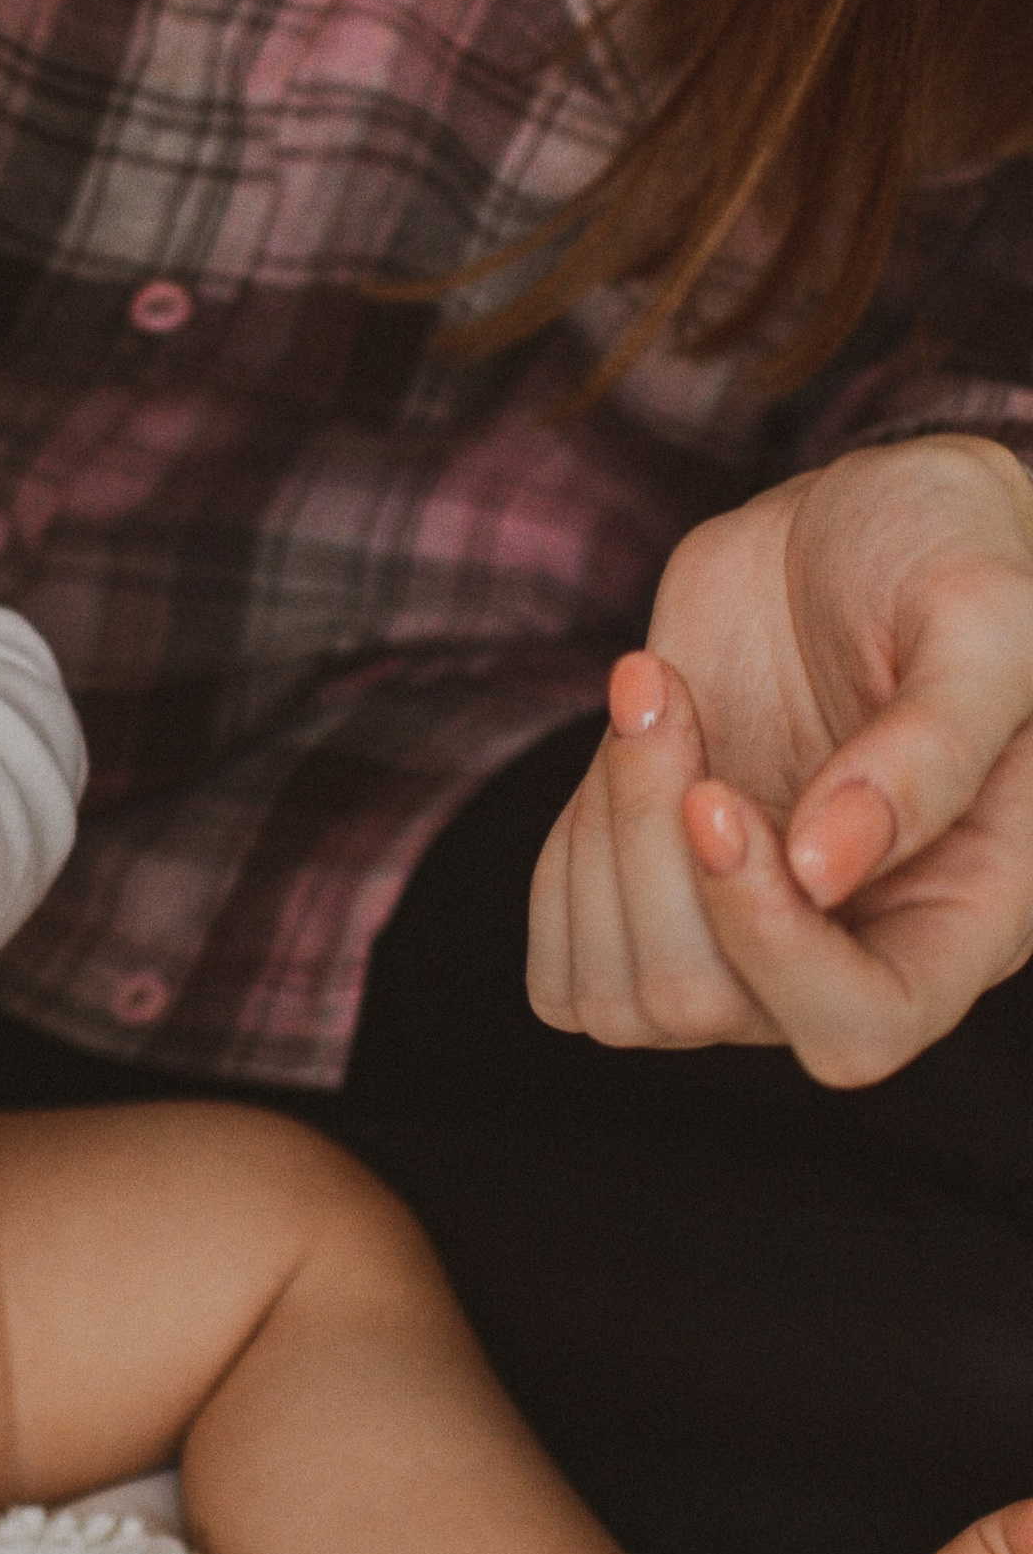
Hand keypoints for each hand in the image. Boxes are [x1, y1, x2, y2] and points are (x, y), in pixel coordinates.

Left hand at [527, 436, 1032, 1083]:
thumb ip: (932, 746)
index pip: (857, 1029)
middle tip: (665, 691)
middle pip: (698, 1000)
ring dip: (602, 832)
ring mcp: (747, 938)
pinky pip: (565, 961)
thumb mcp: (987, 622)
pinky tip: (631, 745)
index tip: (718, 798)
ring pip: (616, 994)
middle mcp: (851, 950)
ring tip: (653, 694)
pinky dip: (566, 853)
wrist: (860, 524)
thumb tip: (825, 871)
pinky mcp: (662, 902)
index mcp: (964, 915)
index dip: (769, 946)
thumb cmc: (955, 557)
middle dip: (648, 845)